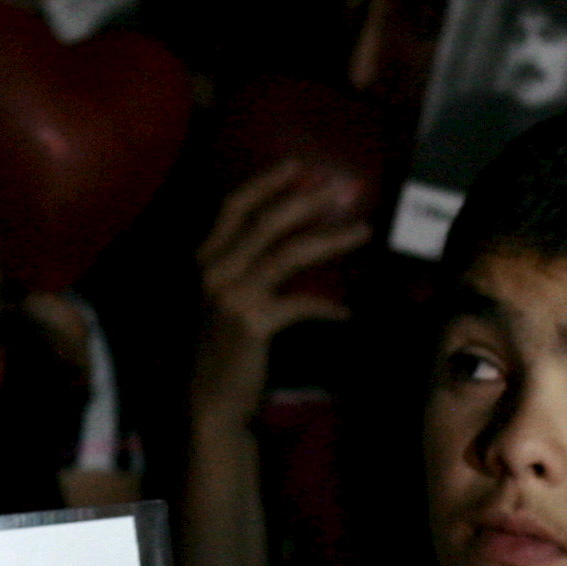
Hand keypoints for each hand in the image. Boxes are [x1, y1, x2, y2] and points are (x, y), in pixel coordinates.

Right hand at [192, 160, 367, 424]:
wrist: (208, 399)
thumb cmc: (220, 348)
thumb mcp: (221, 299)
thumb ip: (241, 269)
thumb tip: (290, 241)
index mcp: (203, 260)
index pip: (232, 207)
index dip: (265, 182)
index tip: (298, 166)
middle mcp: (212, 270)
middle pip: (265, 221)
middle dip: (306, 200)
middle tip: (341, 189)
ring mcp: (230, 295)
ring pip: (289, 254)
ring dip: (331, 239)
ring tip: (363, 231)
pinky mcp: (251, 321)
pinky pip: (302, 304)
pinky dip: (328, 307)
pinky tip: (346, 313)